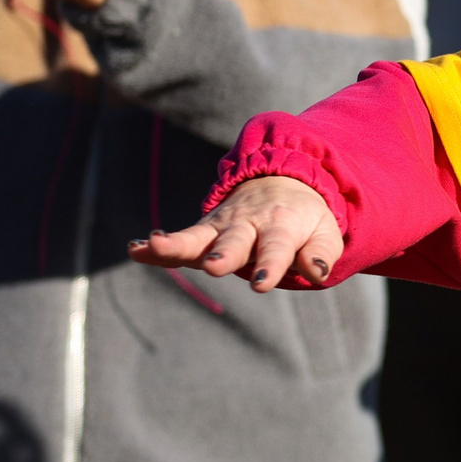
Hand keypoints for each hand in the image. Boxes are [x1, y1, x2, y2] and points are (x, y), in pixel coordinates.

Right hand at [130, 175, 341, 292]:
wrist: (282, 178)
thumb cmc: (305, 216)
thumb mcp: (325, 230)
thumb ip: (322, 251)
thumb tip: (317, 272)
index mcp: (282, 225)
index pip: (276, 248)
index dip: (270, 265)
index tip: (262, 283)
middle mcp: (248, 224)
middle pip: (233, 241)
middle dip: (223, 254)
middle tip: (214, 266)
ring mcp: (221, 226)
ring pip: (197, 237)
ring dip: (176, 244)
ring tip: (152, 246)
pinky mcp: (203, 231)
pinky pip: (179, 239)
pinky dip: (157, 246)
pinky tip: (135, 249)